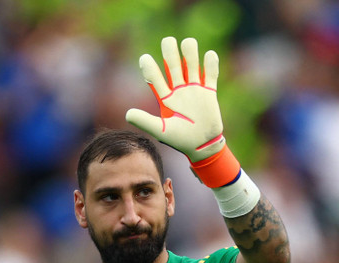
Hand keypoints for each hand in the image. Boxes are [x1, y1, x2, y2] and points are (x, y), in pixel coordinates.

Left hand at [126, 37, 224, 162]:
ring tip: (188, 43)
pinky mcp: (209, 92)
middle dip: (170, 53)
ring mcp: (194, 90)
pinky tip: (209, 55)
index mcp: (166, 98)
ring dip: (190, 53)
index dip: (150, 69)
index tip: (144, 58)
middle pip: (173, 66)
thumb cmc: (180, 140)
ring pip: (191, 65)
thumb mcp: (162, 130)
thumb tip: (127, 113)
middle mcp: (178, 90)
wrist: (202, 146)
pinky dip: (211, 64)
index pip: (155, 79)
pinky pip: (210, 75)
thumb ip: (146, 121)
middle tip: (168, 41)